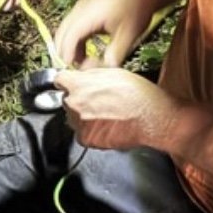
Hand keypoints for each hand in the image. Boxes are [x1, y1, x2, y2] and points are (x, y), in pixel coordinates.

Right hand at [54, 0, 152, 68]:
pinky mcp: (84, 11)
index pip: (70, 36)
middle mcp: (81, 10)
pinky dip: (74, 43)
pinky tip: (83, 54)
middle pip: (62, 34)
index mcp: (89, 14)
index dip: (67, 53)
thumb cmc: (136, 10)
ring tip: (80, 64)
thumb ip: (115, 53)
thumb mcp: (129, 35)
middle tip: (73, 70)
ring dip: (69, 48)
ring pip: (65, 32)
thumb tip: (103, 68)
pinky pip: (72, 29)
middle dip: (64, 52)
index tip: (70, 68)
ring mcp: (81, 9)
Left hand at [54, 67, 178, 150]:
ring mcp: (79, 123)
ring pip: (73, 117)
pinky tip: (105, 125)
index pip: (60, 79)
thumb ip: (91, 73)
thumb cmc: (139, 95)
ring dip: (84, 115)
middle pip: (67, 99)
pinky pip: (81, 133)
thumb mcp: (114, 72)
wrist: (152, 119)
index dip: (69, 81)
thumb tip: (81, 73)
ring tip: (106, 113)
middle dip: (79, 99)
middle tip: (99, 100)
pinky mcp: (86, 139)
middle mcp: (74, 104)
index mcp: (78, 84)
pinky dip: (90, 130)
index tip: (72, 84)